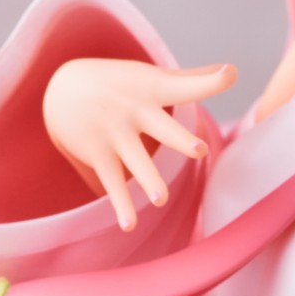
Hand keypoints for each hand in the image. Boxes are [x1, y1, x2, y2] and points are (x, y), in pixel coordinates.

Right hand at [43, 57, 235, 231]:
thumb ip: (192, 79)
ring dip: (148, 179)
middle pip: (162, 127)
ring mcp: (115, 134)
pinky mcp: (98, 154)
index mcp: (154, 90)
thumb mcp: (150, 76)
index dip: (209, 81)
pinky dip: (120, 204)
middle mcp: (135, 111)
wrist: (61, 87)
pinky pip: (113, 182)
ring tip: (161, 199)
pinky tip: (130, 224)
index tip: (229, 74)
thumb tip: (233, 71)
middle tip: (200, 150)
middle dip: (179, 139)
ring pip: (136, 160)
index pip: (186, 86)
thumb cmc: (121, 84)